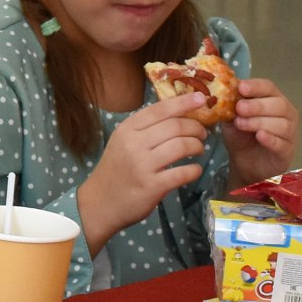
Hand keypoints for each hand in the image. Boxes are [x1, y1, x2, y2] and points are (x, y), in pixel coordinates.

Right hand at [77, 92, 209, 249]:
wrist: (100, 202)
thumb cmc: (116, 169)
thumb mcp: (122, 142)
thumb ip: (145, 129)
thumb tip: (179, 114)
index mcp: (127, 129)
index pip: (160, 109)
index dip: (183, 102)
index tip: (201, 98)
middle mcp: (134, 144)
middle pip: (175, 126)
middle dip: (195, 127)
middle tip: (202, 133)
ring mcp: (143, 165)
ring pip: (181, 146)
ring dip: (197, 146)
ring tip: (199, 149)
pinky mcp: (152, 186)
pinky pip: (182, 173)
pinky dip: (194, 170)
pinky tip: (195, 170)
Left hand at [223, 76, 298, 185]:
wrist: (244, 162)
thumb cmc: (241, 135)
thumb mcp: (232, 117)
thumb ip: (231, 105)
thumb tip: (224, 91)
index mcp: (273, 99)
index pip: (269, 87)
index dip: (256, 86)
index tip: (241, 87)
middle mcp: (286, 114)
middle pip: (278, 104)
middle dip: (257, 105)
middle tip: (239, 108)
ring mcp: (290, 133)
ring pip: (282, 124)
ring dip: (259, 122)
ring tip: (241, 124)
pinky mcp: (287, 151)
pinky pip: (282, 143)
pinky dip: (271, 139)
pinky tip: (259, 136)